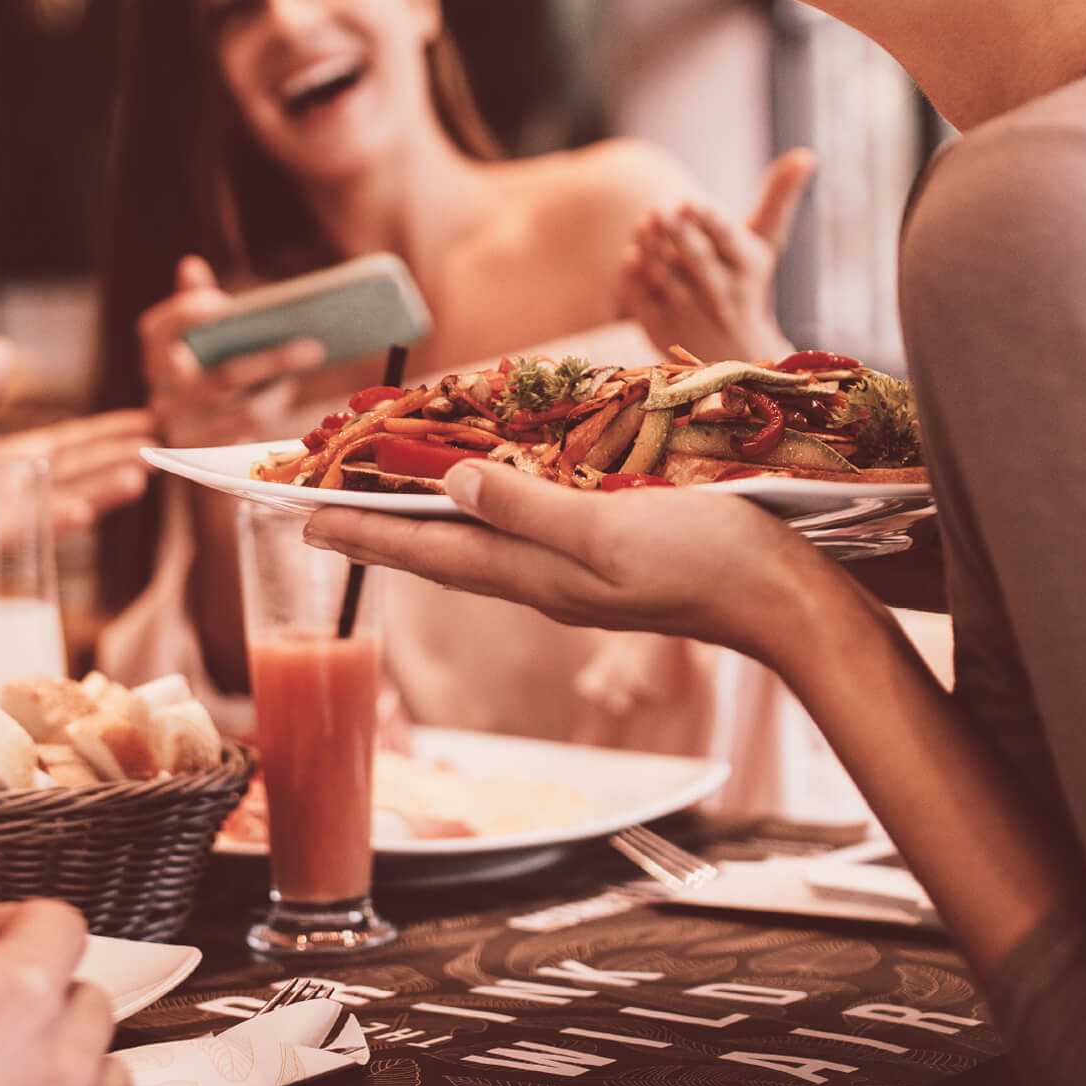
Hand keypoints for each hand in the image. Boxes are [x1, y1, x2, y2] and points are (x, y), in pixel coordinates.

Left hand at [0, 407, 159, 532]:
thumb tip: (2, 350)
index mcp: (22, 457)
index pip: (78, 443)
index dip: (112, 431)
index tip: (149, 421)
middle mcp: (28, 487)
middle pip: (84, 471)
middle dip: (120, 461)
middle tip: (160, 452)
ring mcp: (15, 515)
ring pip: (68, 501)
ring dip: (101, 493)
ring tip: (136, 482)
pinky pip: (30, 529)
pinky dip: (57, 521)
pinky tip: (81, 512)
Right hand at [138, 256, 323, 450]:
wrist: (201, 434)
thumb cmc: (208, 371)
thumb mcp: (203, 339)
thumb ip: (195, 302)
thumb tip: (190, 265)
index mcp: (157, 358)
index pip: (157, 331)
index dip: (185, 315)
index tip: (223, 303)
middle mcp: (162, 397)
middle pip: (219, 378)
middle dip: (271, 361)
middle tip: (314, 345)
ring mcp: (184, 432)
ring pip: (243, 410)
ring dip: (280, 389)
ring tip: (307, 366)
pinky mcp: (207, 458)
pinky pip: (250, 435)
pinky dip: (273, 411)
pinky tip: (287, 393)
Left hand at [302, 459, 815, 660]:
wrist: (789, 601)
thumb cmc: (707, 560)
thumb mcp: (609, 531)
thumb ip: (528, 509)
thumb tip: (446, 484)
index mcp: (535, 576)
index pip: (426, 552)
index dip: (360, 532)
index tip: (295, 515)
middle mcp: (543, 581)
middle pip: (442, 549)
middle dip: (377, 524)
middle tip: (318, 503)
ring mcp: (576, 575)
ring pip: (480, 542)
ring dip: (426, 517)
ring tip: (381, 495)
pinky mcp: (609, 560)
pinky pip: (525, 532)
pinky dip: (487, 509)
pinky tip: (489, 493)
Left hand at [619, 147, 815, 363]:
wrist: (735, 354)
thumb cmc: (747, 281)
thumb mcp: (765, 243)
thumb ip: (778, 198)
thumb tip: (807, 154)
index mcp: (748, 267)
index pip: (728, 241)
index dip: (708, 222)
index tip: (691, 201)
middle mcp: (722, 294)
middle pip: (696, 258)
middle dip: (676, 232)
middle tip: (659, 209)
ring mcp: (690, 314)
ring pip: (666, 276)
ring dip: (652, 248)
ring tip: (644, 224)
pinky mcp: (662, 329)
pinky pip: (643, 299)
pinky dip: (636, 277)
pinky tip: (633, 256)